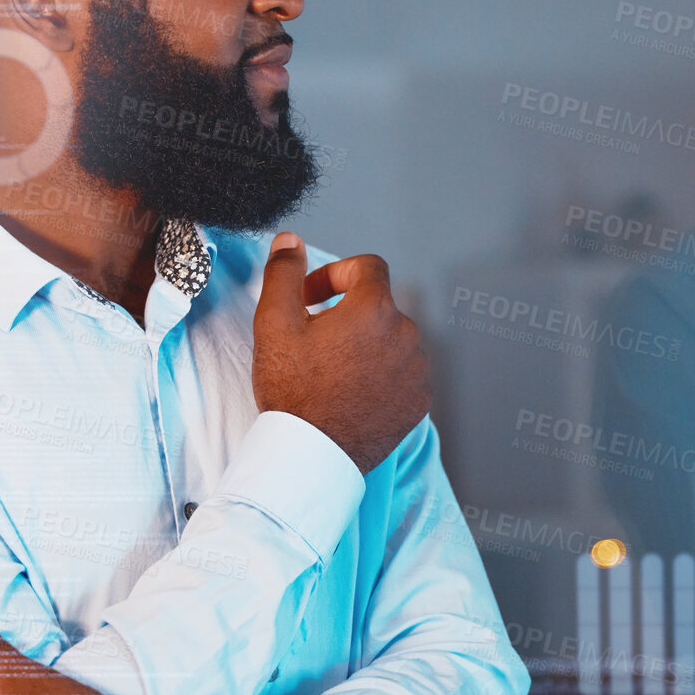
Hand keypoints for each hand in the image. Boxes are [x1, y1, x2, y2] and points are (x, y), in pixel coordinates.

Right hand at [251, 232, 430, 473]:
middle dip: (348, 315)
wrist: (311, 454)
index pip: (367, 267)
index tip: (313, 298)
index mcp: (374, 308)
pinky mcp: (420, 401)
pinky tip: (352, 392)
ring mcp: (417, 370)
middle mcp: (406, 334)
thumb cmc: (292, 390)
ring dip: (366, 345)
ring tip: (333, 371)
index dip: (336, 274)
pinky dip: (382, 374)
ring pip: (392, 340)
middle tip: (314, 341)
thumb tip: (290, 241)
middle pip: (378, 306)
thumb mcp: (274, 324)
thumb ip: (284, 273)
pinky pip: (403, 373)